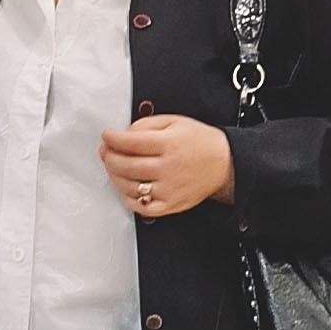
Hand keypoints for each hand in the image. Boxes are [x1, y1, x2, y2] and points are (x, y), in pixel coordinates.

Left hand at [102, 116, 234, 217]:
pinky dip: (127, 199)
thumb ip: (147, 124)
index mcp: (169, 144)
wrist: (224, 163)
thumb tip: (124, 133)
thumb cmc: (200, 143)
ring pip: (129, 187)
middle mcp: (168, 168)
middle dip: (109, 157)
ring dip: (114, 176)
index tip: (107, 136)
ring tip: (113, 167)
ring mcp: (169, 189)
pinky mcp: (171, 205)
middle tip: (106, 151)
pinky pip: (141, 207)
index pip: (130, 142)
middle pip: (126, 165)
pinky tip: (125, 188)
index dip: (112, 138)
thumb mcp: (175, 122)